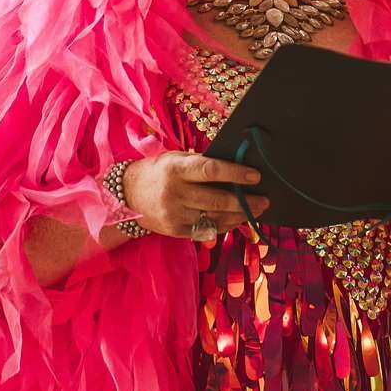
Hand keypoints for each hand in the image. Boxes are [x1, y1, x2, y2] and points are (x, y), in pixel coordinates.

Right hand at [122, 151, 267, 242]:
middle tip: (264, 201)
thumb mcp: (175, 159)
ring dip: (238, 216)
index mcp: (175, 169)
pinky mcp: (174, 231)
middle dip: (244, 202)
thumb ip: (201, 165)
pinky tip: (235, 220)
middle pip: (216, 200)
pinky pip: (206, 230)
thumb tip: (236, 170)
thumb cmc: (158, 171)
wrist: (126, 195)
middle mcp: (174, 193)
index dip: (235, 174)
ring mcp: (174, 215)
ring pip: (214, 218)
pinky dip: (224, 226)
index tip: (256, 176)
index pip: (210, 170)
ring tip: (254, 211)